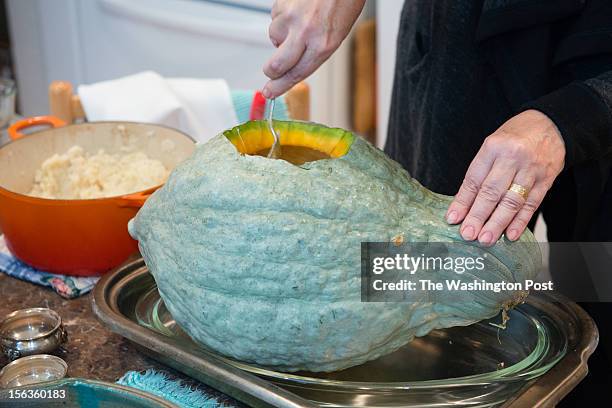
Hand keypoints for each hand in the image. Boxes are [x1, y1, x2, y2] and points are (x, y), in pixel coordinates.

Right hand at [262, 0, 364, 97]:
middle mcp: (305, 33)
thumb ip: (314, 52)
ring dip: (282, 35)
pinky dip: (283, 18)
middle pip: (276, 65)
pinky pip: (275, 18)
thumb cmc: (342, 2)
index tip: (269, 93)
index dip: (280, 87)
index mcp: (323, 44)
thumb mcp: (336, 34)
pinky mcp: (280, 5)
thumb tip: (292, 67)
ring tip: (300, 21)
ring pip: (274, 38)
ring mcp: (290, 18)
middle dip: (271, 72)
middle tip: (272, 72)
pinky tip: (297, 9)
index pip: (296, 74)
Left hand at [446, 110, 565, 245]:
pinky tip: (510, 234)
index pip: (474, 179)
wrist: (550, 124)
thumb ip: (480, 172)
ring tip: (486, 239)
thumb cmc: (513, 137)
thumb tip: (464, 205)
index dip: (462, 201)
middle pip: (492, 192)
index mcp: (493, 147)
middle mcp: (512, 158)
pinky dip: (520, 221)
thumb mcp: (491, 146)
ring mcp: (531, 170)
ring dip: (498, 223)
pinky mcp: (546, 180)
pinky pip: (532, 204)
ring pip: (512, 201)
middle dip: (478, 216)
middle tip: (468, 234)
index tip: (453, 218)